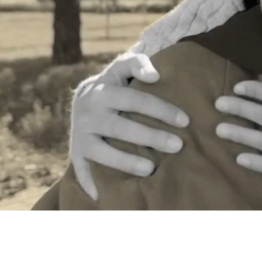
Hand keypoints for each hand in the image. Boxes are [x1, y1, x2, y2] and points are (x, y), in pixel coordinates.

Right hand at [70, 53, 190, 200]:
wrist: (81, 99)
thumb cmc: (113, 84)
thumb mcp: (122, 68)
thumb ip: (138, 64)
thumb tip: (156, 75)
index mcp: (103, 92)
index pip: (135, 100)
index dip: (161, 110)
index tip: (185, 120)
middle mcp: (88, 113)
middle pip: (121, 128)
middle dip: (151, 137)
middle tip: (178, 146)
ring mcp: (80, 135)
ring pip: (102, 152)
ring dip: (126, 162)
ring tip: (151, 170)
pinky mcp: (76, 152)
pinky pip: (81, 170)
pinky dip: (90, 183)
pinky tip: (102, 196)